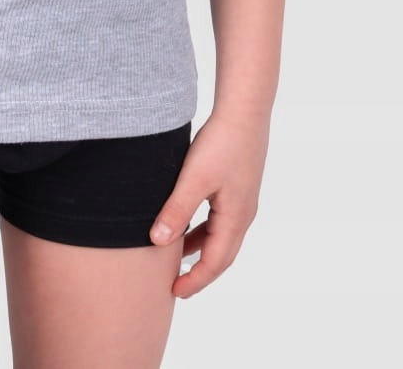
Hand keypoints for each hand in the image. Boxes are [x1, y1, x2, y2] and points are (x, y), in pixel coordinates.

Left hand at [148, 109, 268, 297]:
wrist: (244, 111)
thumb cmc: (221, 143)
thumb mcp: (194, 178)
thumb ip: (177, 210)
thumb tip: (158, 243)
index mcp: (236, 218)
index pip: (215, 263)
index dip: (195, 280)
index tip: (174, 292)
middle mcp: (243, 214)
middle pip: (222, 255)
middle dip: (200, 272)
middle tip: (176, 285)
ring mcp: (243, 200)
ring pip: (220, 236)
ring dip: (200, 250)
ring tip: (177, 258)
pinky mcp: (237, 186)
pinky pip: (220, 219)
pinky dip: (203, 229)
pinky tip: (187, 222)